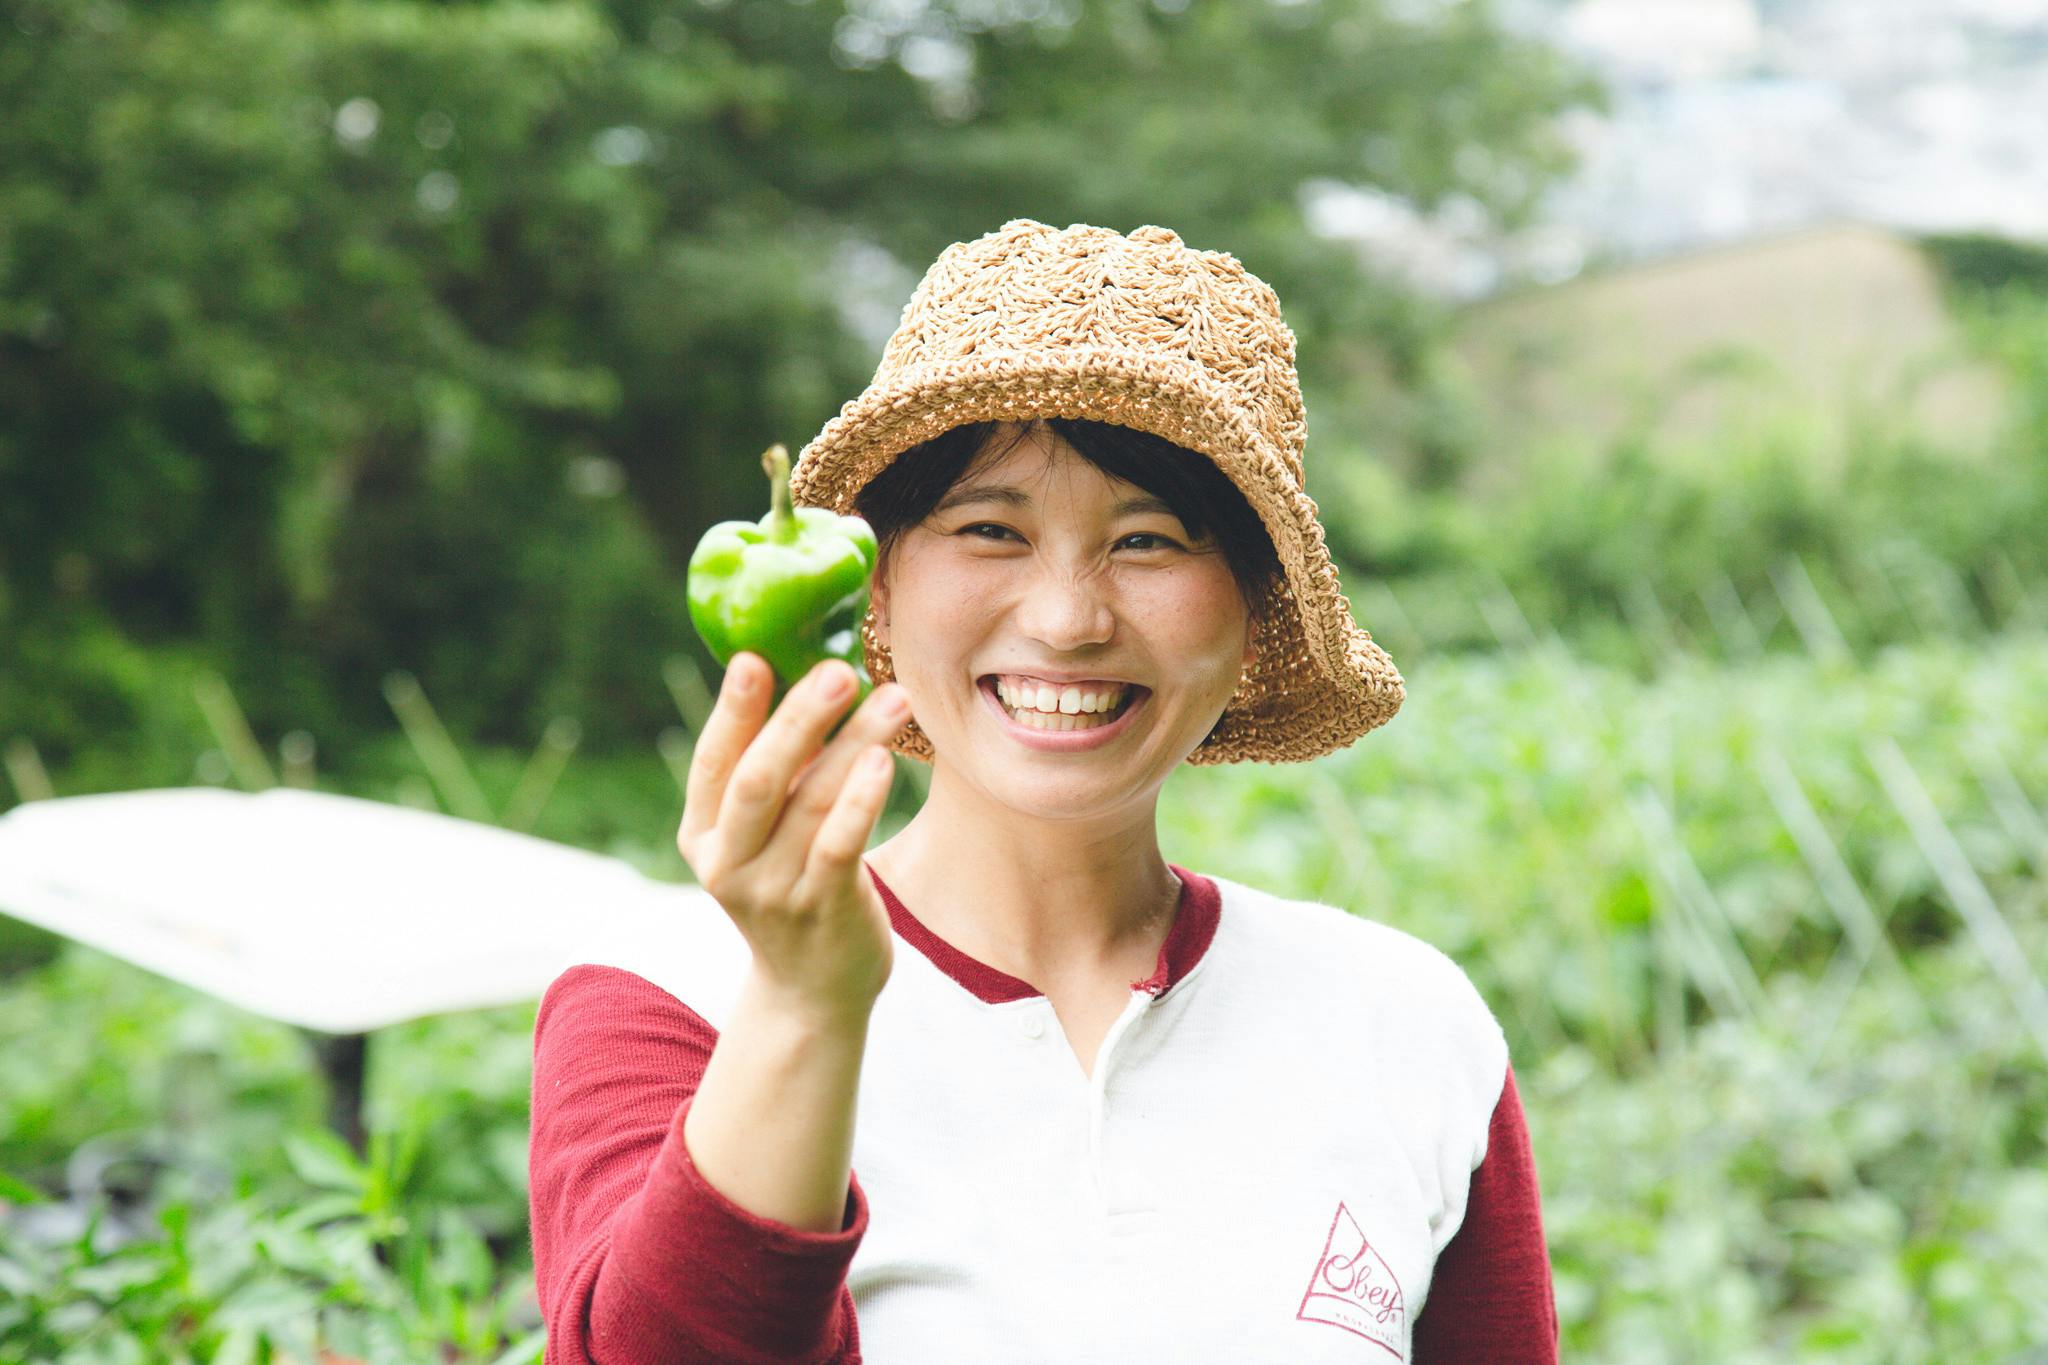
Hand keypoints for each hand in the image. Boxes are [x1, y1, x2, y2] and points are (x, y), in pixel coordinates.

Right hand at [677, 651, 909, 1023]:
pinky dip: (860, 801)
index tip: (754, 657)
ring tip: (892, 698)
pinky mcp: (823, 910)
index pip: (712, 762)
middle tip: (837, 669)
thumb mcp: (767, 834)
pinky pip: (840, 847)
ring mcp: (773, 892)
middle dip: (796, 719)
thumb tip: (810, 675)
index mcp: (703, 835)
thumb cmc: (797, 884)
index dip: (733, 710)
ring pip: (809, 804)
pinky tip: (883, 760)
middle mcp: (727, 864)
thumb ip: (777, 771)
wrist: (814, 990)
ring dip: (853, 744)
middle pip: (755, 778)